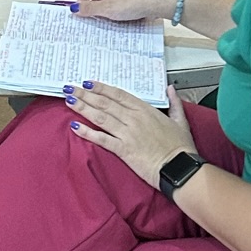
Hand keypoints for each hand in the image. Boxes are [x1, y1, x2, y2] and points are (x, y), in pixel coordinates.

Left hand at [66, 82, 196, 188]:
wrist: (180, 168)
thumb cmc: (181, 147)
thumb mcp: (180, 121)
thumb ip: (174, 103)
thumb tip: (170, 88)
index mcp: (146, 110)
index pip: (118, 94)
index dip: (101, 88)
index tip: (88, 82)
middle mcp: (134, 119)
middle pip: (105, 103)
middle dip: (85, 94)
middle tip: (70, 88)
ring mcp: (128, 134)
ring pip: (101, 117)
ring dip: (83, 108)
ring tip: (69, 101)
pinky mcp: (124, 149)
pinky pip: (102, 139)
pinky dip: (88, 132)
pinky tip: (75, 127)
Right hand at [76, 0, 174, 23]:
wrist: (158, 1)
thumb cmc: (134, 1)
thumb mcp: (108, 8)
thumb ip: (90, 9)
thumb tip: (74, 8)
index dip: (81, 5)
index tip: (86, 17)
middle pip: (93, 1)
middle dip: (94, 14)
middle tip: (99, 23)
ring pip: (105, 8)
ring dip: (106, 17)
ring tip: (113, 23)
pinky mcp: (129, 2)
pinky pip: (117, 11)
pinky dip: (117, 17)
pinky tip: (123, 22)